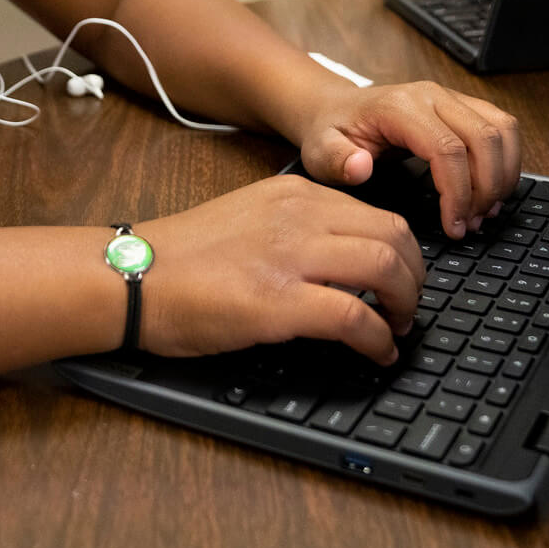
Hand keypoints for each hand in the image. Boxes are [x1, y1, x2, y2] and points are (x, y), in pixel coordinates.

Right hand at [137, 176, 425, 363]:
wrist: (133, 277)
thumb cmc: (181, 258)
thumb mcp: (249, 219)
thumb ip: (296, 228)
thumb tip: (341, 262)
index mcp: (295, 194)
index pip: (376, 213)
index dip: (402, 251)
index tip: (402, 277)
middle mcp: (300, 216)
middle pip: (394, 236)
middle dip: (416, 276)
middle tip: (408, 306)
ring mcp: (291, 257)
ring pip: (386, 268)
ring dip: (404, 305)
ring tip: (397, 329)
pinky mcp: (279, 302)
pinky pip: (355, 318)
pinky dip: (378, 339)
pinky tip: (377, 353)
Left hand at [295, 82, 520, 239]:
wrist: (336, 108)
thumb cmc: (332, 132)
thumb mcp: (320, 151)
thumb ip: (337, 161)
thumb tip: (361, 167)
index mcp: (400, 108)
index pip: (448, 149)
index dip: (458, 193)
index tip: (454, 226)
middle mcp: (432, 96)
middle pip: (484, 139)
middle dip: (486, 189)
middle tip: (471, 224)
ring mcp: (452, 98)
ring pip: (502, 130)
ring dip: (503, 175)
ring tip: (483, 211)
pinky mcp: (464, 106)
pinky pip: (503, 128)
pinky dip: (507, 162)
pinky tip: (490, 192)